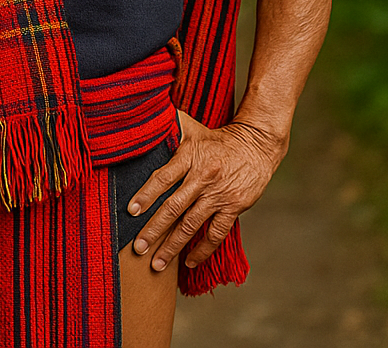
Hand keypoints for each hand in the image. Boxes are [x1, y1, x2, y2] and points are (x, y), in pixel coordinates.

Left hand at [127, 111, 285, 271]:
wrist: (256, 144)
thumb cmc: (217, 138)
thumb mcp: (192, 128)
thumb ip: (169, 128)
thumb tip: (144, 125)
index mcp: (190, 156)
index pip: (164, 178)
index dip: (146, 195)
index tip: (131, 211)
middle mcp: (203, 176)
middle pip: (174, 207)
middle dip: (154, 229)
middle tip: (138, 247)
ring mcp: (219, 194)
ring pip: (192, 224)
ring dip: (173, 246)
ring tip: (157, 263)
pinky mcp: (234, 207)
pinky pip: (216, 233)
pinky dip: (202, 250)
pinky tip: (189, 262)